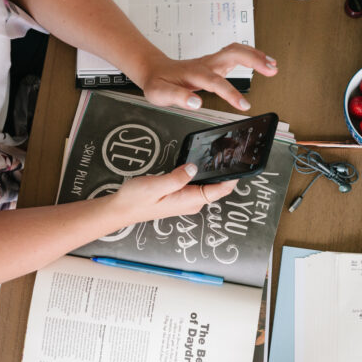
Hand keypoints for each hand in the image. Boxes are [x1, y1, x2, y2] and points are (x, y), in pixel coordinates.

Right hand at [110, 164, 236, 223]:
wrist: (121, 209)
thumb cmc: (135, 200)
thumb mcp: (156, 186)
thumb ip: (176, 177)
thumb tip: (192, 168)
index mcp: (189, 201)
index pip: (220, 190)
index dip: (233, 178)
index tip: (240, 164)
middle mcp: (191, 203)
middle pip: (218, 188)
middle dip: (226, 172)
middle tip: (231, 152)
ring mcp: (186, 200)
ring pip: (208, 185)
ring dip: (215, 173)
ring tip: (221, 155)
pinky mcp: (180, 196)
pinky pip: (198, 185)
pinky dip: (203, 174)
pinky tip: (202, 164)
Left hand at [137, 43, 277, 110]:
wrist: (154, 70)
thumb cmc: (158, 83)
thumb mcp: (159, 94)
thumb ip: (177, 98)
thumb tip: (195, 103)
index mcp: (193, 73)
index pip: (215, 82)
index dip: (230, 93)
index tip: (243, 105)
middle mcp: (205, 63)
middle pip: (232, 54)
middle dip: (253, 60)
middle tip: (270, 70)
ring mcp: (211, 61)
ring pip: (236, 50)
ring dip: (256, 56)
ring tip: (273, 66)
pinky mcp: (215, 62)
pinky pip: (236, 54)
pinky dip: (252, 56)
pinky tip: (263, 63)